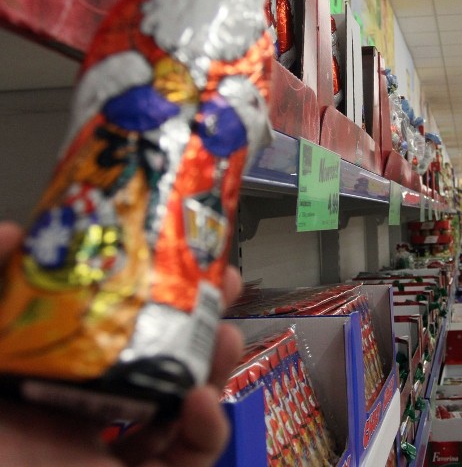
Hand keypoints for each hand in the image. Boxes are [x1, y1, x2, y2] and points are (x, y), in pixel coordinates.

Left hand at [0, 221, 243, 466]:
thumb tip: (12, 233)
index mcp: (36, 381)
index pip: (99, 321)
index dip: (139, 283)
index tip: (169, 248)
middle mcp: (78, 414)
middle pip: (153, 356)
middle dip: (194, 317)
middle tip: (222, 281)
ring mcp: (112, 456)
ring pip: (182, 404)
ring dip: (214, 367)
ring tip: (225, 335)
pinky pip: (189, 460)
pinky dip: (206, 430)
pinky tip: (204, 403)